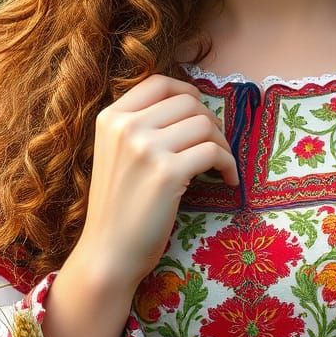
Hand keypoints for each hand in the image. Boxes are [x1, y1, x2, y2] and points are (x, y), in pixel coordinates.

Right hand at [70, 74, 239, 289]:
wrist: (107, 254)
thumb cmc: (118, 207)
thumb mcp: (116, 154)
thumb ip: (141, 127)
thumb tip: (192, 105)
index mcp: (111, 118)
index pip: (159, 83)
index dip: (188, 92)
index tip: (200, 112)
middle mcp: (126, 127)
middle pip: (188, 102)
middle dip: (210, 121)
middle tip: (214, 147)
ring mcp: (145, 148)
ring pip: (204, 124)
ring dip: (222, 144)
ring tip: (221, 166)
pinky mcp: (167, 174)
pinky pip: (213, 152)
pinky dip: (228, 165)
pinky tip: (227, 181)